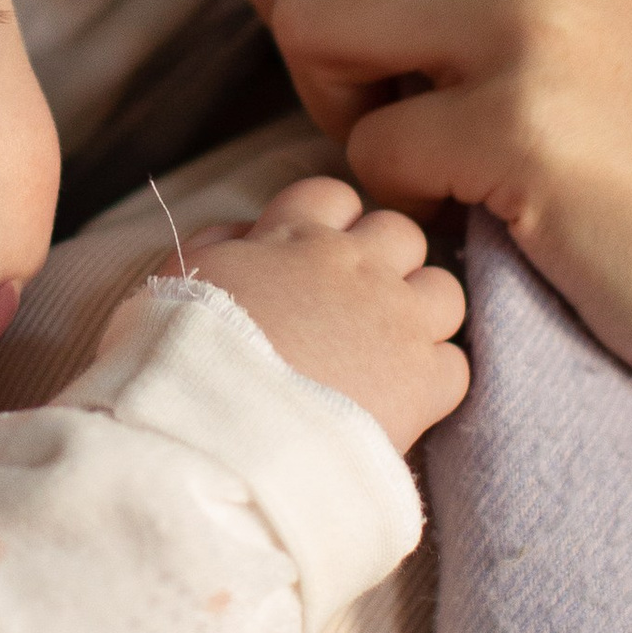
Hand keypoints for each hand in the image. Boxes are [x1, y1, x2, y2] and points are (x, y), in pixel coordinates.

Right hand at [180, 172, 469, 451]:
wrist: (211, 436)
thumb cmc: (177, 359)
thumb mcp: (176, 277)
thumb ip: (220, 242)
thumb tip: (251, 230)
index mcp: (294, 235)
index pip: (334, 196)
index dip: (330, 227)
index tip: (316, 261)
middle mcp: (354, 265)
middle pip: (401, 235)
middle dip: (386, 265)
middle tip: (357, 311)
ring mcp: (395, 320)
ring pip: (443, 291)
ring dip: (420, 317)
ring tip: (386, 356)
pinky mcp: (421, 382)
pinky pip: (455, 365)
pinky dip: (431, 381)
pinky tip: (398, 405)